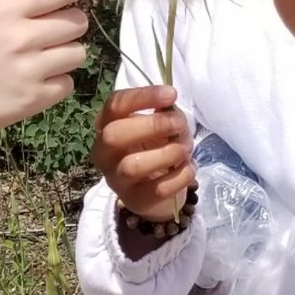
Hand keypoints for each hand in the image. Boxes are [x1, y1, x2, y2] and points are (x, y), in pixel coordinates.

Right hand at [0, 0, 99, 148]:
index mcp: (5, 7)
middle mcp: (22, 36)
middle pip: (77, 22)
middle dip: (68, 25)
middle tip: (47, 35)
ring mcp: (31, 70)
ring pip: (78, 53)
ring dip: (65, 54)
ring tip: (38, 60)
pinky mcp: (35, 99)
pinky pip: (67, 83)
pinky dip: (56, 82)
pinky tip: (32, 82)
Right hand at [92, 86, 194, 222]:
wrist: (157, 189)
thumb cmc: (153, 148)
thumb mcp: (155, 125)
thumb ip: (160, 112)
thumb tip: (169, 105)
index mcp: (106, 126)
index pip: (115, 105)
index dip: (143, 96)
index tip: (171, 94)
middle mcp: (104, 154)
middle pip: (114, 135)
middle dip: (152, 126)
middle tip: (179, 125)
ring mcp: (117, 180)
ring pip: (133, 166)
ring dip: (168, 152)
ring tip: (185, 148)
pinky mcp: (136, 200)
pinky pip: (157, 189)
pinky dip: (180, 176)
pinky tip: (190, 167)